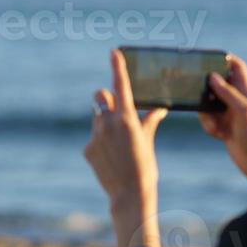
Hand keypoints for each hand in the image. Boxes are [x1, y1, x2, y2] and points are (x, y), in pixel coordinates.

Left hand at [84, 49, 168, 246]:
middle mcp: (108, 123)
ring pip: (97, 117)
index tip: (114, 52)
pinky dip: (101, 142)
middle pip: (100, 96)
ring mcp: (95, 136)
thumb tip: (158, 108)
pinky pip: (94, 137)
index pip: (121, 86)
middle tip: (115, 110)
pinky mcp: (88, 148)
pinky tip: (110, 158)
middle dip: (106, 98)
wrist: (129, 195)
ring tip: (117, 142)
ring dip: (104, 121)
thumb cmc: (145, 167)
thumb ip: (149, 121)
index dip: (118, 66)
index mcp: (127, 119)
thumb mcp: (148, 141)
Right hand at [201, 55, 246, 203]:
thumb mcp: (244, 111)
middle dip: (207, 91)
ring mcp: (229, 114)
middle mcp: (238, 100)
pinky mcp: (223, 127)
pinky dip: (209, 127)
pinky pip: (208, 120)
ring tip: (216, 128)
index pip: (237, 68)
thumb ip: (229, 93)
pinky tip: (219, 136)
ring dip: (206, 115)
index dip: (226, 59)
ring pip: (209, 105)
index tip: (210, 57)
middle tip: (199, 95)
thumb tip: (213, 77)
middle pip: (217, 85)